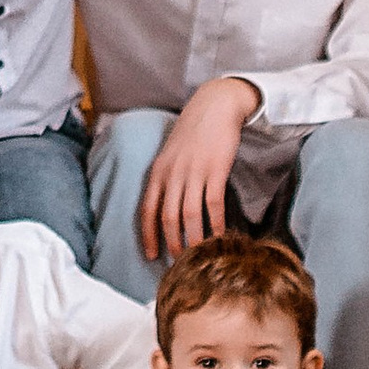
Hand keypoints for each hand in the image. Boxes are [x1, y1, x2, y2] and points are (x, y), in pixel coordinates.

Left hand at [137, 75, 261, 256]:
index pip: (147, 209)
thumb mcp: (170, 153)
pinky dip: (216, 224)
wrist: (214, 105)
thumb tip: (165, 206)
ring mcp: (194, 172)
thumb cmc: (193, 131)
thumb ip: (166, 177)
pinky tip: (221, 236)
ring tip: (198, 256)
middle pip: (168, 217)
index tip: (151, 255)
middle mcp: (173, 173)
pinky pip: (214, 204)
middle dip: (172, 243)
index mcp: (158, 171)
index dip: (148, 234)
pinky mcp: (215, 170)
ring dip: (194, 239)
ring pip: (190, 215)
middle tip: (178, 262)